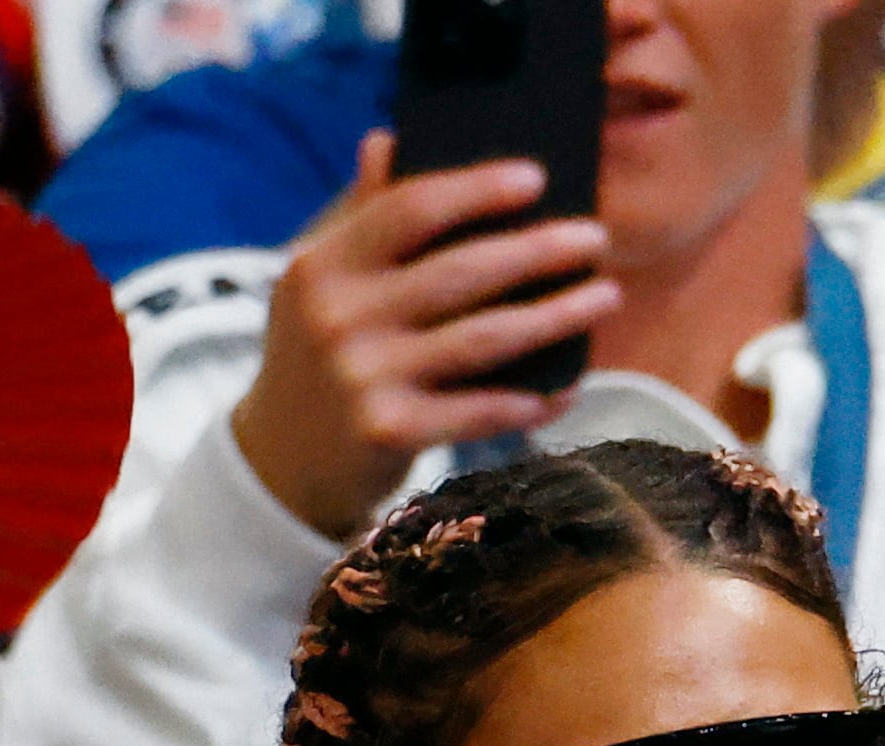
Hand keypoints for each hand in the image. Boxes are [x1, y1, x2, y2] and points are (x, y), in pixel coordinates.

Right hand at [229, 132, 619, 538]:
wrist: (280, 464)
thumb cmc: (319, 358)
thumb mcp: (323, 286)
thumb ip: (359, 219)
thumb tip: (386, 142)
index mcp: (324, 265)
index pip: (410, 208)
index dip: (477, 189)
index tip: (536, 179)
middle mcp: (339, 316)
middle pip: (461, 271)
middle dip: (538, 251)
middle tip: (595, 238)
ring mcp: (363, 377)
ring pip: (484, 339)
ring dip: (555, 316)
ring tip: (604, 296)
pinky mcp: (389, 432)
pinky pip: (480, 409)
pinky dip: (530, 399)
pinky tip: (565, 387)